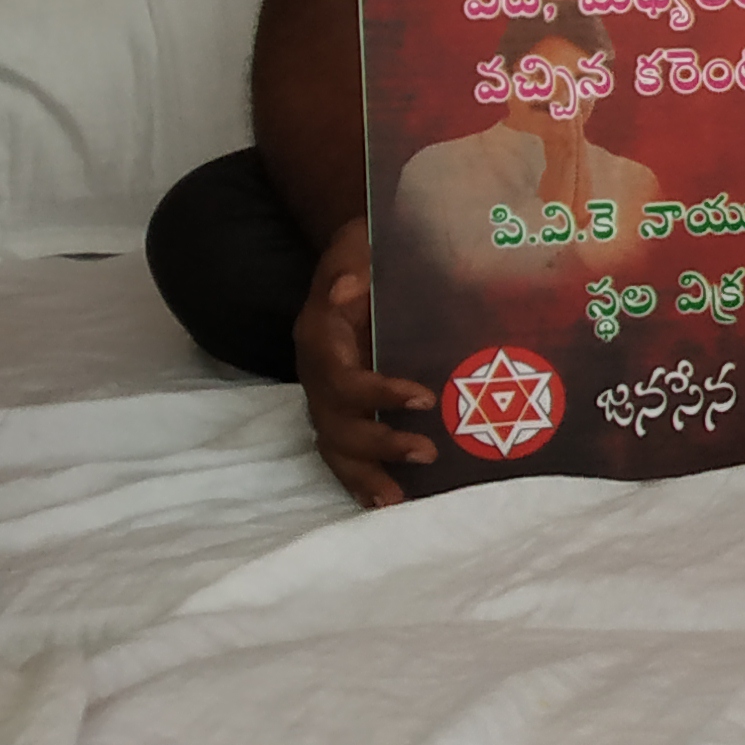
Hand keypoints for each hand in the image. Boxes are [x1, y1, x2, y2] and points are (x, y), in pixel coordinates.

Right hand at [294, 218, 433, 505]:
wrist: (354, 258)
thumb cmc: (365, 251)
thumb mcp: (359, 244)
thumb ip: (352, 266)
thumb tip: (346, 289)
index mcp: (321, 337)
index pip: (342, 376)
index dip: (378, 392)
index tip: (424, 399)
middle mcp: (318, 374)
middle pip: (335, 422)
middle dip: (378, 442)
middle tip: (427, 452)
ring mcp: (327, 396)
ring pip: (334, 446)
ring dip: (363, 475)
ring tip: (395, 501)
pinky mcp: (343, 410)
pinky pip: (345, 450)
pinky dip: (362, 478)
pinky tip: (390, 500)